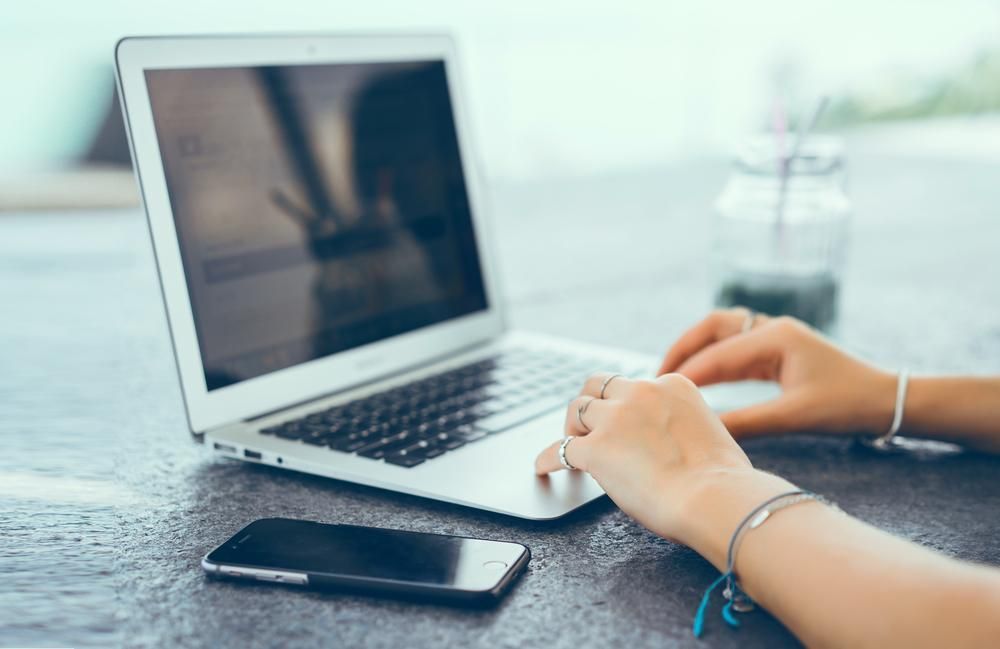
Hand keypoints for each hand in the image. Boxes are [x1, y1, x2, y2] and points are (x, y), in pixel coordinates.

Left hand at [534, 372, 775, 553]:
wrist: (715, 497)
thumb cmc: (722, 479)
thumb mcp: (709, 432)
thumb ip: (681, 425)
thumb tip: (667, 444)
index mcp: (672, 385)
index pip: (635, 386)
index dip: (623, 405)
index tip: (621, 420)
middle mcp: (641, 392)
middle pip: (599, 385)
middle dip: (590, 402)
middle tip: (586, 425)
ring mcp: (615, 419)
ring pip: (577, 410)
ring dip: (571, 428)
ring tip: (569, 444)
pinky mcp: (596, 448)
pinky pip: (561, 449)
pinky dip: (548, 458)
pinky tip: (543, 468)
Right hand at [659, 309, 897, 438]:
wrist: (887, 401)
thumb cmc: (846, 406)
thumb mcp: (793, 417)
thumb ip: (746, 422)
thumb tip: (704, 432)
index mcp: (776, 337)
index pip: (719, 353)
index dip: (688, 374)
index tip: (660, 394)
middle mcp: (773, 328)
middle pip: (714, 326)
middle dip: (683, 349)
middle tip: (658, 377)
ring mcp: (777, 335)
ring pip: (723, 332)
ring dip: (697, 350)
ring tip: (673, 376)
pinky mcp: (780, 349)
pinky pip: (737, 347)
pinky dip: (715, 360)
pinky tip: (702, 382)